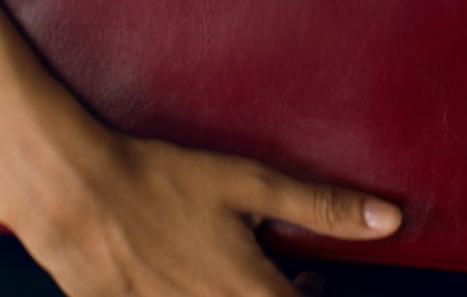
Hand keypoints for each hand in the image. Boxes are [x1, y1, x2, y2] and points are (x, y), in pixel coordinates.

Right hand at [9, 127, 401, 296]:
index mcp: (249, 294)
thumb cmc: (164, 181)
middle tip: (299, 276)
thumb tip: (388, 219)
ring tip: (247, 274)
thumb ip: (321, 207)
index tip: (320, 282)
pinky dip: (202, 296)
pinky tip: (196, 276)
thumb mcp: (249, 184)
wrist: (78, 193)